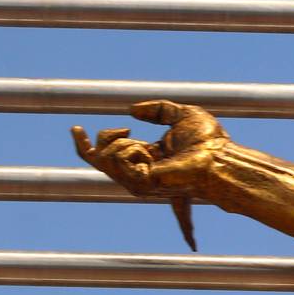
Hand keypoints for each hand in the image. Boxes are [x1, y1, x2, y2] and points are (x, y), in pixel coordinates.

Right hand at [70, 100, 227, 196]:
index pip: (105, 157)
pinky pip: (114, 160)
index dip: (86, 144)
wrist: (218, 157)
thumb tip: (132, 111)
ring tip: (147, 146)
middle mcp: (139, 173)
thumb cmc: (209, 142)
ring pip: (103, 157)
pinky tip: (147, 151)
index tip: (75, 127)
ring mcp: (137, 182)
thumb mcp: (182, 114)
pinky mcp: (139, 184)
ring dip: (122, 143)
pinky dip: (127, 149)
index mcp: (146, 159)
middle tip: (128, 129)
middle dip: (105, 137)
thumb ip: (157, 110)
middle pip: (96, 158)